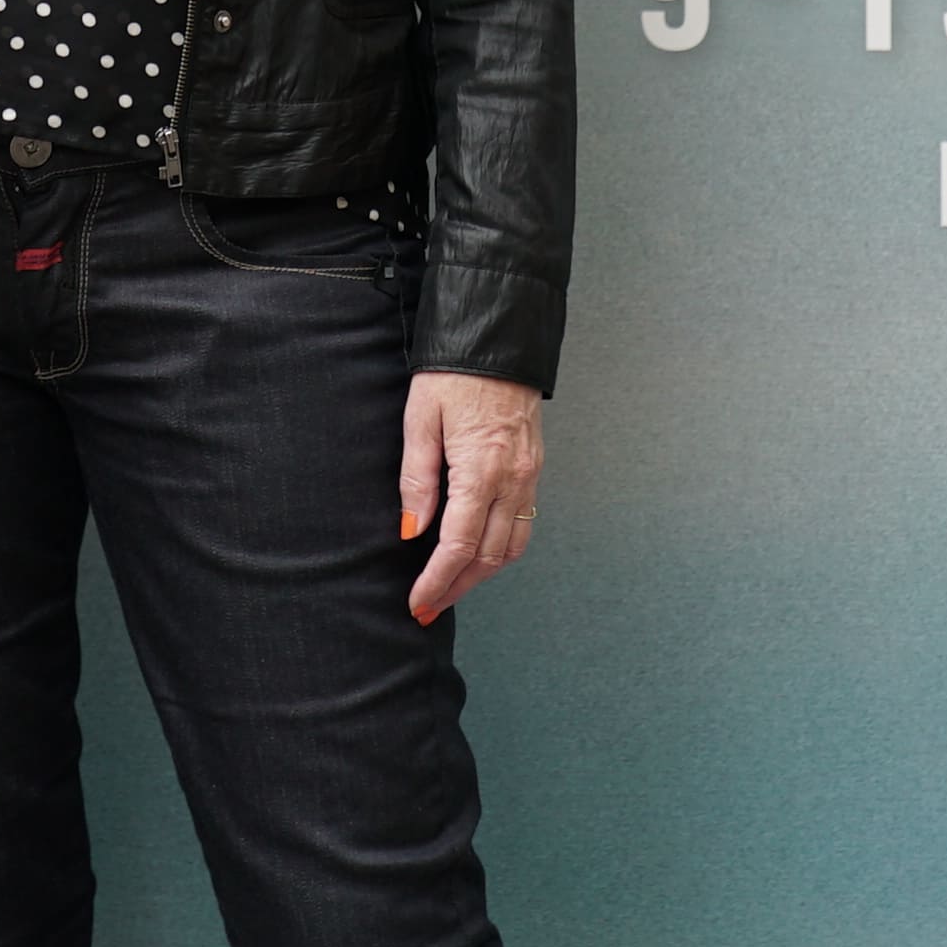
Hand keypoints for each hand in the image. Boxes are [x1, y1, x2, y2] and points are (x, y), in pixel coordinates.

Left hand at [398, 369, 544, 622]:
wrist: (499, 338)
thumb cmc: (453, 374)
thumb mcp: (420, 420)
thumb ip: (417, 480)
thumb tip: (412, 530)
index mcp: (482, 469)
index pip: (459, 545)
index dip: (437, 580)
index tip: (417, 602)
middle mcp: (514, 479)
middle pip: (489, 556)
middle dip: (458, 587)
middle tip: (429, 607)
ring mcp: (530, 475)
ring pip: (512, 546)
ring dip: (482, 574)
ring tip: (451, 587)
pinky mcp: (534, 467)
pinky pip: (523, 523)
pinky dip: (500, 548)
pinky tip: (477, 551)